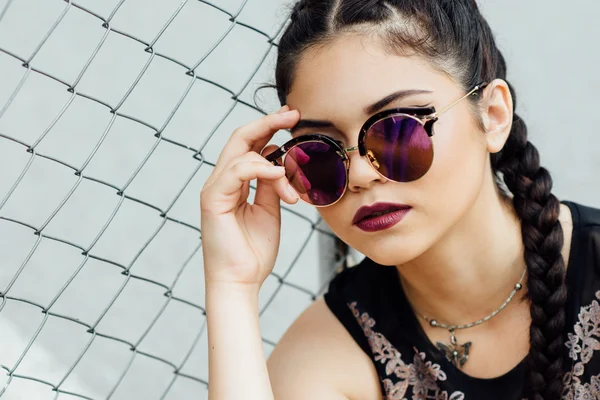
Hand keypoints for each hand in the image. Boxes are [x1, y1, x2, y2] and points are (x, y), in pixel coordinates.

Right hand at [200, 106, 300, 290]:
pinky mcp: (212, 199)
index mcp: (233, 183)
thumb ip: (271, 185)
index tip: (292, 117)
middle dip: (268, 122)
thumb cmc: (254, 251)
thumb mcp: (270, 210)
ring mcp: (214, 189)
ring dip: (275, 160)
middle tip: (293, 114)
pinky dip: (261, 167)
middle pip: (240, 138)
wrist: (241, 281)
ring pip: (240, 150)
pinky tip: (280, 175)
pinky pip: (237, 170)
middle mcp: (221, 181)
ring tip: (294, 182)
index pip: (248, 145)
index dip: (268, 127)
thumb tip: (280, 163)